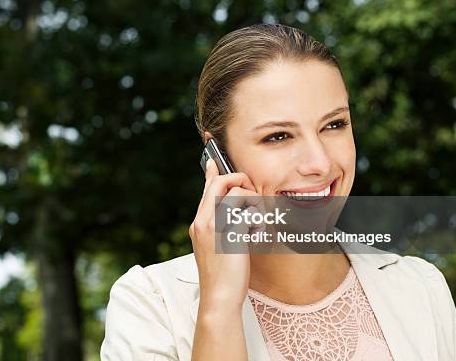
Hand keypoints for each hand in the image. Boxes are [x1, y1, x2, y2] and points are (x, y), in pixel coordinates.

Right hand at [189, 158, 261, 310]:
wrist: (219, 297)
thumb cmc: (222, 275)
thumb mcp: (216, 246)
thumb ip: (221, 227)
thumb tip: (237, 212)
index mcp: (199, 223)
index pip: (206, 189)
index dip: (212, 171)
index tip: (214, 158)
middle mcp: (202, 221)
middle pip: (220, 183)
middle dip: (238, 181)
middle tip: (250, 191)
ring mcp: (214, 226)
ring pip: (236, 194)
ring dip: (251, 202)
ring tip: (255, 222)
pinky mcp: (228, 233)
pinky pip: (246, 211)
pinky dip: (256, 217)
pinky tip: (256, 232)